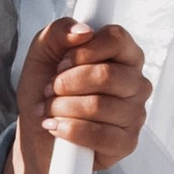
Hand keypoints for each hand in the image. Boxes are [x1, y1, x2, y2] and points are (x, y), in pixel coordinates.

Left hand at [4, 19, 150, 173]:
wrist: (37, 134)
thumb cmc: (46, 91)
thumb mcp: (41, 54)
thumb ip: (58, 32)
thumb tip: (83, 30)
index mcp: (123, 54)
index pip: (117, 38)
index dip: (84, 51)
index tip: (62, 63)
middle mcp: (136, 82)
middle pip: (106, 75)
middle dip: (67, 84)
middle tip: (50, 90)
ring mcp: (135, 114)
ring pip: (99, 106)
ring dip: (62, 108)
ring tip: (50, 110)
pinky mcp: (127, 142)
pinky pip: (101, 135)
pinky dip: (70, 131)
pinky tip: (57, 128)